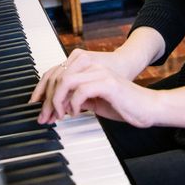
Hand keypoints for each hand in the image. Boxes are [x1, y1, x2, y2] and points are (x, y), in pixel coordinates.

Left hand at [30, 49, 158, 127]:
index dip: (43, 88)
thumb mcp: (95, 102)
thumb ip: (78, 100)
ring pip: (66, 80)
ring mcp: (100, 73)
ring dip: (58, 101)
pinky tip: (76, 113)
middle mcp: (92, 67)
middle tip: (45, 117)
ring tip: (60, 115)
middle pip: (58, 76)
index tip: (36, 105)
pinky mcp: (107, 83)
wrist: (147, 108)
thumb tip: (59, 106)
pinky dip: (74, 103)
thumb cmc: (124, 105)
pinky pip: (81, 90)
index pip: (57, 72)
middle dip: (47, 99)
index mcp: (88, 69)